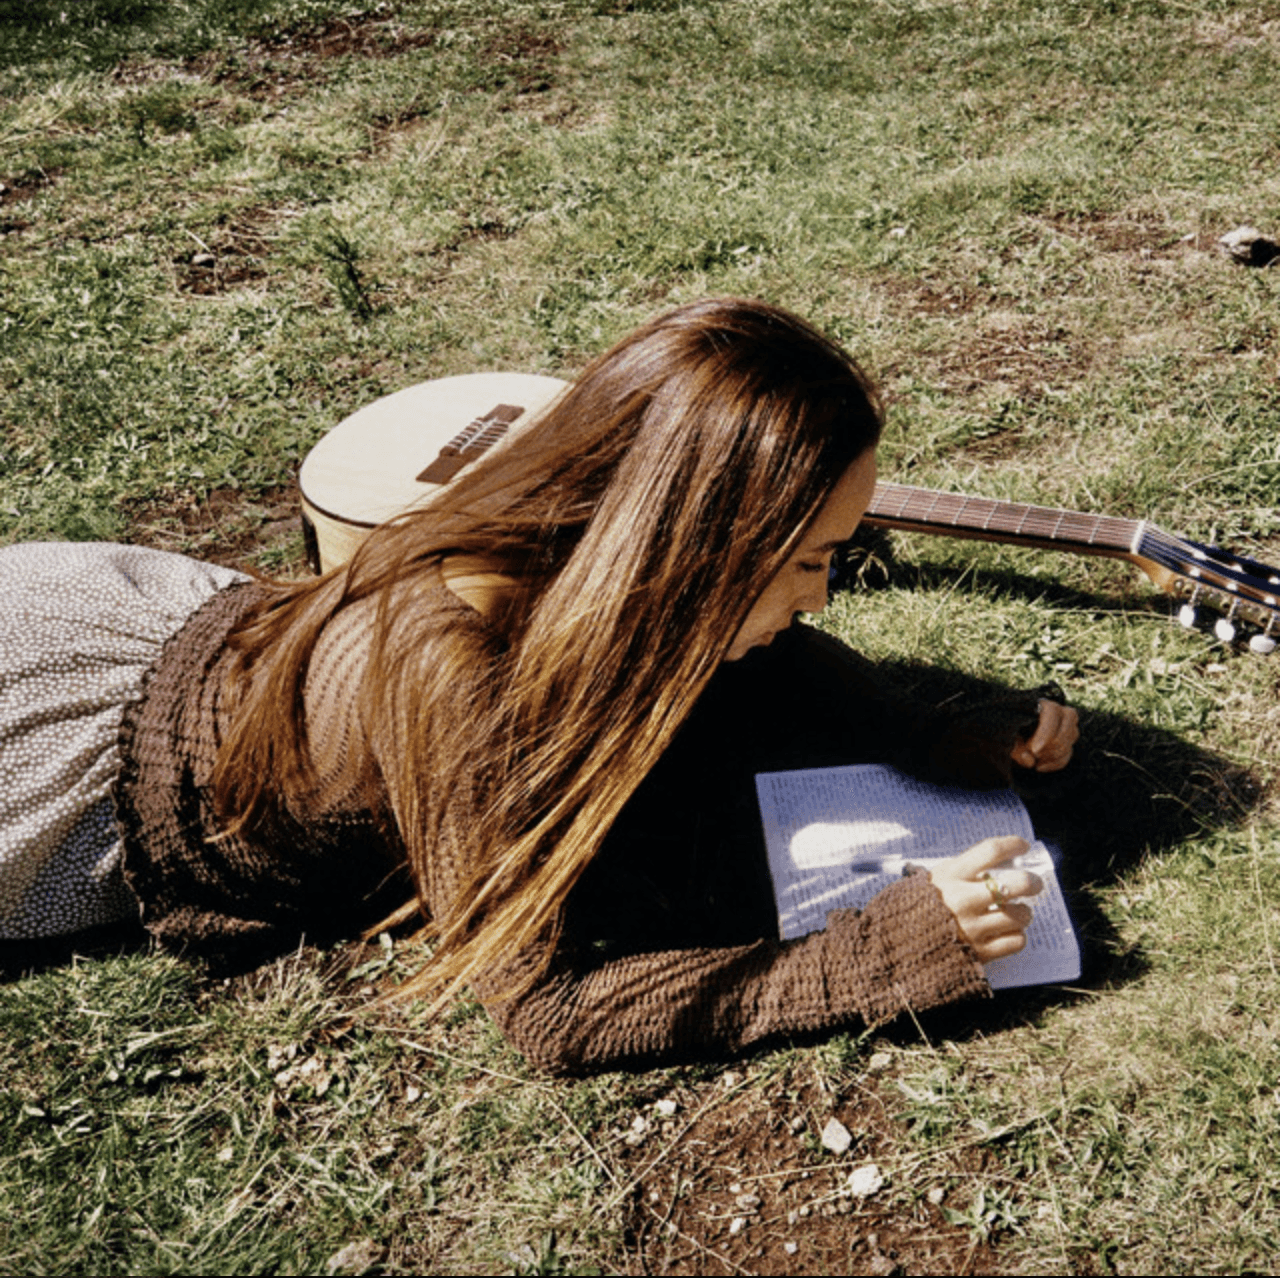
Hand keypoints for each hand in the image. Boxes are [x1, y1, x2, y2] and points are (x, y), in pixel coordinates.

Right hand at [929, 836, 1042, 963]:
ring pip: (1021, 915)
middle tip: (1033, 884)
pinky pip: (1016, 941)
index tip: (1022, 846)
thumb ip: (964, 870)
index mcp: (951, 876)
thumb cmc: (919, 907)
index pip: (991, 851)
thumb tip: (1002, 863)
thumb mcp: (935, 878)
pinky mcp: (979, 952)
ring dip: (1023, 912)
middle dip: (1032, 882)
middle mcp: (963, 899)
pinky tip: (1005, 932)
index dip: (1013, 845)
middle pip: (1017, 884)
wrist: (897, 945)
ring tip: (1014, 912)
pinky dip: (1016, 935)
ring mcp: (972, 927)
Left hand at [1010, 698, 1077, 771]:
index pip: (1052, 712)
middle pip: (1068, 727)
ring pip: (1071, 739)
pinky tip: (1039, 766)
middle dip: (1051, 746)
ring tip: (1034, 758)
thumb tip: (1029, 759)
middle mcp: (1059, 711)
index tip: (1034, 750)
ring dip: (1052, 755)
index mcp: (1041, 704)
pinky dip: (1055, 764)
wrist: (1013, 735)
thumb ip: (1015, 748)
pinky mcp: (1068, 740)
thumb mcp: (1007, 737)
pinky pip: (1068, 754)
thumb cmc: (1010, 732)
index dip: (1046, 733)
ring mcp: (1067, 725)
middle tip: (1034, 754)